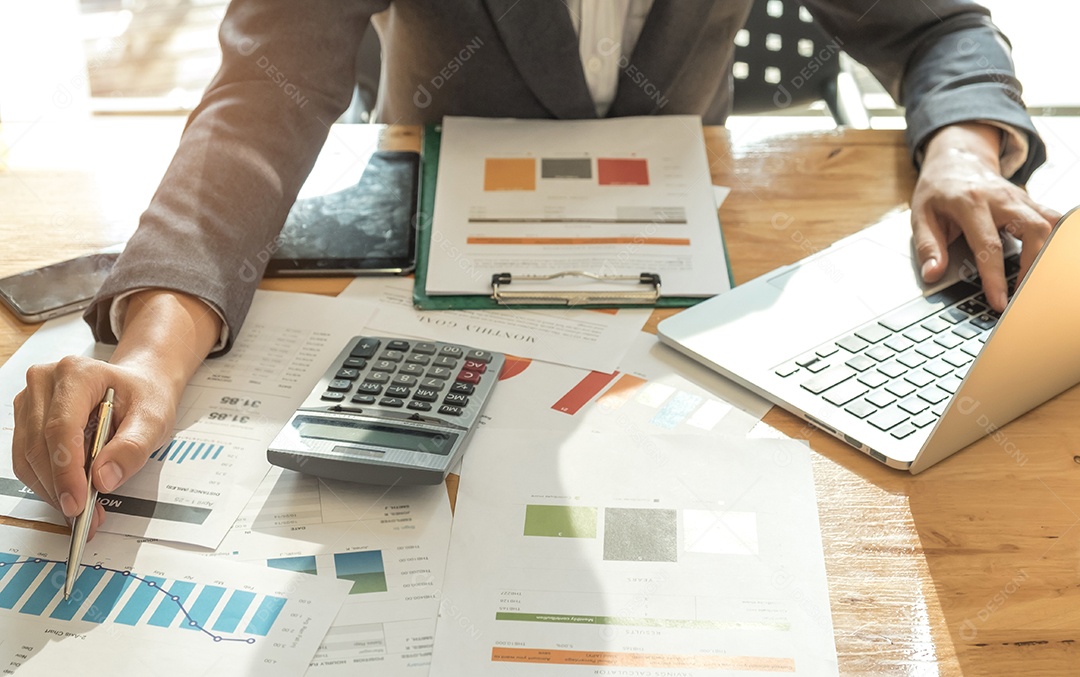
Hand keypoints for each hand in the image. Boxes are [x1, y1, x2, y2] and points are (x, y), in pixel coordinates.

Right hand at [12, 358, 181, 537]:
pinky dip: (49, 484)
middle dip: (61, 489)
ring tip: (82, 513)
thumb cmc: (144, 396)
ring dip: (53, 491)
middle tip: (85, 518)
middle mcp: (45, 383)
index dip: (66, 471)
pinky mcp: (27, 421)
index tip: (78, 503)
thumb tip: (103, 479)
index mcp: (77, 374)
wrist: (138, 386)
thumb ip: (132, 448)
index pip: (60, 428)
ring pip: (28, 458)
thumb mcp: (154, 419)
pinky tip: (71, 497)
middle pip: (40, 447)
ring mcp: (31, 402)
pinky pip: (29, 461)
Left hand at [911, 123, 1059, 311]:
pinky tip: (1044, 258)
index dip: (995, 277)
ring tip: (1033, 280)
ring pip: (1048, 223)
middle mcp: (1000, 198)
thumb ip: (928, 246)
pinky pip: (1051, 218)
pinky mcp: (1029, 201)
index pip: (988, 245)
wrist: (955, 160)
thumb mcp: (920, 216)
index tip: (999, 301)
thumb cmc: (937, 190)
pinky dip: (1053, 239)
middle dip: (1033, 264)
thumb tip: (932, 274)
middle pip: (1033, 229)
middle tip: (1022, 292)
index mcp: (970, 203)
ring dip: (1046, 252)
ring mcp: (1018, 198)